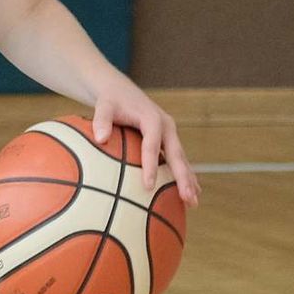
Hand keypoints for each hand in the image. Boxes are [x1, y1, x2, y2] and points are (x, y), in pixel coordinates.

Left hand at [91, 83, 199, 206]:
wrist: (121, 91)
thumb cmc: (111, 101)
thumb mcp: (103, 106)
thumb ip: (101, 120)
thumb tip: (100, 138)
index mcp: (152, 118)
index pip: (152, 144)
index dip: (151, 165)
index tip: (148, 186)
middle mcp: (166, 126)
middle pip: (176, 154)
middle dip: (183, 177)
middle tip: (187, 197)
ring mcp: (170, 134)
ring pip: (181, 159)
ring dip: (188, 180)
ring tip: (193, 202)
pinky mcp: (168, 140)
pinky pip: (178, 160)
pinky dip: (184, 176)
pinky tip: (188, 194)